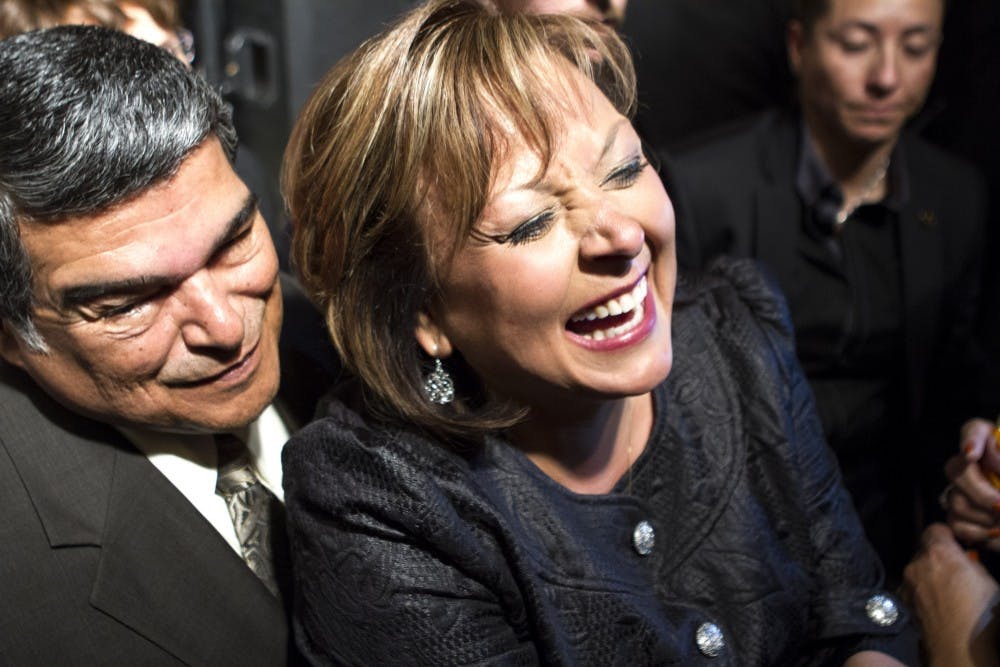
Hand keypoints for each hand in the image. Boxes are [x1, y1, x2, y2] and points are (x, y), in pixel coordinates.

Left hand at [903, 523, 999, 666]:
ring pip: (916, 570)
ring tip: (946, 592)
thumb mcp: (987, 580)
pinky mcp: (903, 601)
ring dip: (928, 575)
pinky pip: (911, 588)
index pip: (935, 529)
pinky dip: (921, 591)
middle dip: (937, 557)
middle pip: (924, 550)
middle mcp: (917, 563)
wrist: (960, 647)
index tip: (955, 544)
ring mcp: (907, 583)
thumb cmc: (980, 613)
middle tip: (954, 571)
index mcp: (939, 552)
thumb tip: (964, 560)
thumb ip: (970, 563)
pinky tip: (936, 604)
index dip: (946, 536)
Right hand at [944, 419, 999, 549]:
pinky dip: (979, 532)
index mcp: (991, 442)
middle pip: (956, 469)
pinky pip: (958, 524)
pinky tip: (997, 532)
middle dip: (980, 492)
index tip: (971, 454)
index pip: (974, 431)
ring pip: (956, 500)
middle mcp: (970, 463)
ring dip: (985, 515)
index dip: (970, 441)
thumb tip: (996, 468)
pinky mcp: (960, 516)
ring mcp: (962, 489)